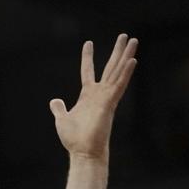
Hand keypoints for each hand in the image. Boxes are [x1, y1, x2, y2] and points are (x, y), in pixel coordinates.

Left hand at [50, 34, 137, 160]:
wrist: (83, 152)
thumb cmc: (74, 140)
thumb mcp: (62, 119)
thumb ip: (59, 109)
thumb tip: (54, 101)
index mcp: (88, 96)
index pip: (88, 71)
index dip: (87, 58)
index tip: (88, 43)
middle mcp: (100, 94)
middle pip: (110, 67)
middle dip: (117, 51)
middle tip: (125, 36)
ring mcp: (106, 97)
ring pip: (118, 72)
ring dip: (126, 56)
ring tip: (133, 40)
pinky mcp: (110, 103)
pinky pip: (120, 84)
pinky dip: (126, 72)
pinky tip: (133, 59)